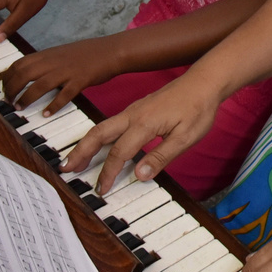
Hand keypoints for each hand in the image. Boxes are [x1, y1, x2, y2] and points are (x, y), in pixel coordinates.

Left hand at [0, 35, 124, 115]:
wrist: (110, 51)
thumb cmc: (87, 53)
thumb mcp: (61, 53)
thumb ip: (45, 62)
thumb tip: (29, 72)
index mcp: (48, 54)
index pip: (19, 63)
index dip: (7, 77)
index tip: (3, 88)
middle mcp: (54, 62)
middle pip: (24, 74)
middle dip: (11, 89)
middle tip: (7, 101)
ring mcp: (67, 71)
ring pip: (40, 85)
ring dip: (26, 98)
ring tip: (19, 107)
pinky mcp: (80, 80)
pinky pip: (64, 95)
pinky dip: (53, 105)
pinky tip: (46, 114)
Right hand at [61, 69, 221, 190]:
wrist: (205, 81)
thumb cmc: (198, 108)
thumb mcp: (185, 137)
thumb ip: (161, 156)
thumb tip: (139, 175)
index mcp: (143, 123)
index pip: (119, 153)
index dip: (108, 173)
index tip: (102, 190)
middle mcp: (132, 114)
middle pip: (98, 134)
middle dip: (80, 152)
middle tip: (66, 169)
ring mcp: (133, 109)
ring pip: (102, 127)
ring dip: (86, 143)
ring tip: (75, 159)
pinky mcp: (137, 108)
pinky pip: (111, 123)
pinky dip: (99, 136)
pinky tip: (99, 145)